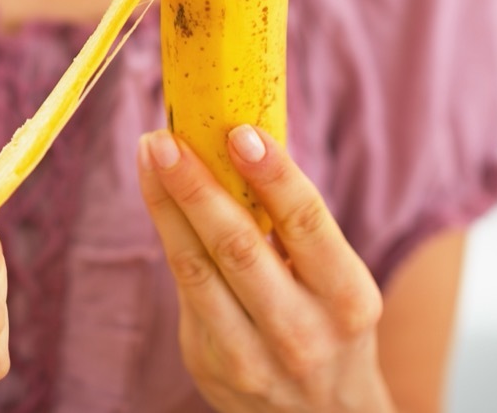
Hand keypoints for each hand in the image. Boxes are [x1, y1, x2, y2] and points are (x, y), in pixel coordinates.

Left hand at [137, 127, 392, 412]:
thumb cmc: (328, 324)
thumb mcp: (336, 283)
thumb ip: (295, 228)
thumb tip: (241, 140)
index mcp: (347, 298)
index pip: (307, 224)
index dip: (273, 175)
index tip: (240, 132)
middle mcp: (302, 332)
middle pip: (238, 246)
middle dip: (196, 186)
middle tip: (165, 138)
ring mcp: (251, 357)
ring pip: (196, 267)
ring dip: (166, 203)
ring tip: (149, 153)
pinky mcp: (209, 365)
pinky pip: (184, 289)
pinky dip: (168, 234)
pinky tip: (158, 195)